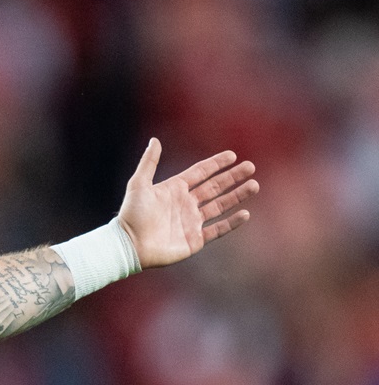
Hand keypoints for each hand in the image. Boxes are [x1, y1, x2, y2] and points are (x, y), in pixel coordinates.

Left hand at [118, 138, 258, 268]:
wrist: (130, 244)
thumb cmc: (132, 214)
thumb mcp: (138, 184)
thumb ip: (149, 162)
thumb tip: (154, 140)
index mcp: (174, 189)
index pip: (200, 172)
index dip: (216, 164)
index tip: (232, 155)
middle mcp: (185, 204)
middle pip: (214, 187)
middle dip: (233, 177)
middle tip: (250, 167)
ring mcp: (191, 222)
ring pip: (220, 206)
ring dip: (237, 196)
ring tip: (254, 185)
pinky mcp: (194, 240)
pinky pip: (217, 230)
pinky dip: (231, 223)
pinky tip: (245, 214)